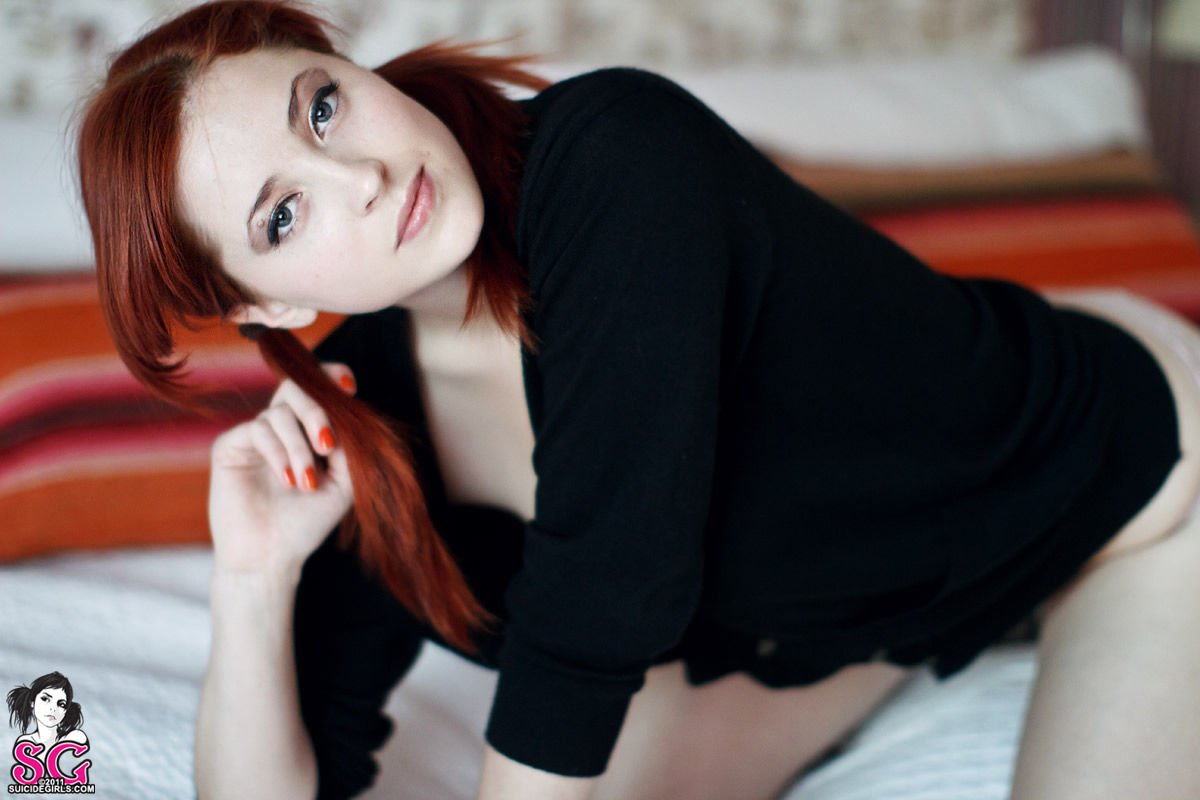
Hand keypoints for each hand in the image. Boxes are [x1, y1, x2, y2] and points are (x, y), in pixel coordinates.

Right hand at [207, 363, 356, 576]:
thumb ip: (348, 447)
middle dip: (316, 411)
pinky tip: (288, 479)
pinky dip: (278, 452)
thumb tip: (345, 414)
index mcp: (306, 432)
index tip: (349, 387)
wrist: (272, 558)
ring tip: (307, 483)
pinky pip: (257, 430)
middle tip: (328, 444)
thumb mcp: (343, 483)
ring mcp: (253, 436)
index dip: (330, 377)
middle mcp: (279, 429)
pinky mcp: (230, 447)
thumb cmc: (306, 524)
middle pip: (294, 388)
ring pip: (278, 414)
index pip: (315, 389)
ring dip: (299, 448)